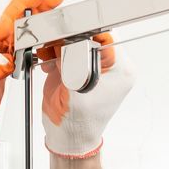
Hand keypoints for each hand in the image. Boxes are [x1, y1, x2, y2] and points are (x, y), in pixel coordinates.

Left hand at [0, 0, 65, 168]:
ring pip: (18, 37)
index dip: (22, 3)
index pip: (2, 19)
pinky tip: (43, 44)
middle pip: (14, 23)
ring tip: (55, 14)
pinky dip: (34, 45)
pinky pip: (19, 55)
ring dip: (38, 23)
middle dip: (36, 7)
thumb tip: (5, 59)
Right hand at [39, 34, 132, 158]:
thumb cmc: (77, 124)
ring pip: (74, 38)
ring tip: (48, 57)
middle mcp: (110, 64)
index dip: (84, 32)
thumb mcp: (76, 92)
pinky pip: (64, 48)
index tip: (65, 35)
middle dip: (67, 37)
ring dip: (57, 44)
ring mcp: (92, 63)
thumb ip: (73, 63)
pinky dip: (52, 52)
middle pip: (89, 33)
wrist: (67, 137)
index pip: (105, 36)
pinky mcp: (77, 65)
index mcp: (120, 70)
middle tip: (53, 46)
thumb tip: (67, 40)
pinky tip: (48, 65)